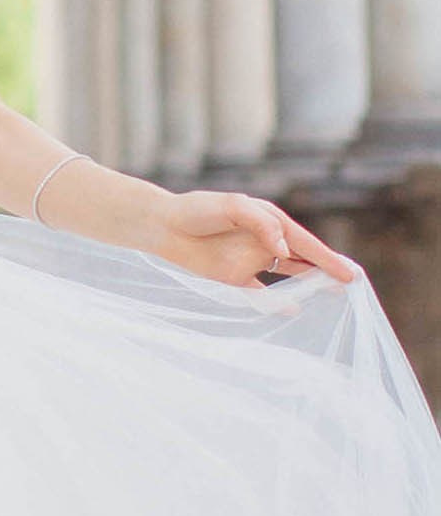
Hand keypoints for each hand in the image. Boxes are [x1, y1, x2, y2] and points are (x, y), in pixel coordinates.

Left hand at [155, 190, 358, 288]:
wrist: (163, 226)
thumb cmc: (197, 210)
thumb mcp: (232, 206)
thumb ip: (261, 224)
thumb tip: (284, 250)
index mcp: (268, 220)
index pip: (304, 242)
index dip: (327, 258)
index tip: (349, 273)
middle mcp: (264, 240)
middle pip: (302, 258)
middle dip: (326, 269)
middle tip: (351, 284)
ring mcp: (249, 259)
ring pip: (287, 274)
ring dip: (308, 282)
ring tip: (333, 294)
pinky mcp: (232, 276)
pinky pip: (260, 292)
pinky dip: (276, 302)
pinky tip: (294, 309)